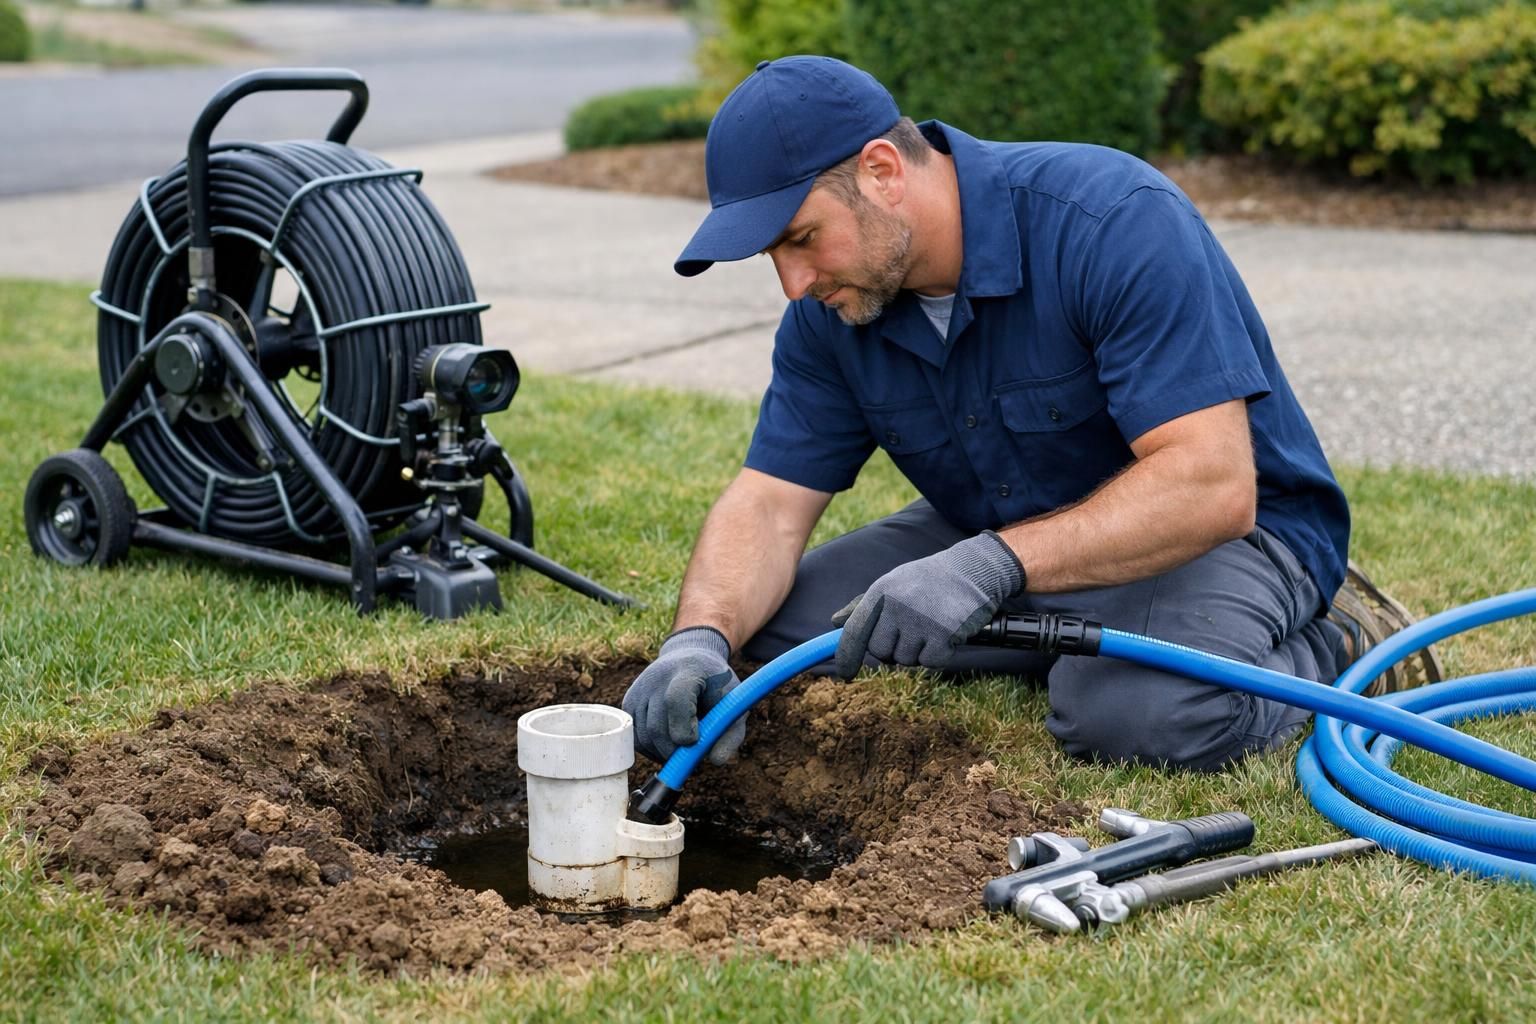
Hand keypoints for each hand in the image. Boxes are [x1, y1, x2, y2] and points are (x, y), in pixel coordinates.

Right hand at [622, 627, 744, 763]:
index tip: (695, 740)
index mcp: (688, 672)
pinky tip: (667, 745)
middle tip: (692, 757)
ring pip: (644, 737)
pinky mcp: (629, 701)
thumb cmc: (716, 686)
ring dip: (662, 754)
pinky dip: (650, 749)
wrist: (691, 659)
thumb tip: (715, 761)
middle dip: (675, 752)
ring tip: (682, 750)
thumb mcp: (733, 704)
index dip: (684, 727)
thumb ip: (731, 734)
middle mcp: (657, 678)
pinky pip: (635, 737)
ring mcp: (639, 689)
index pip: (675, 700)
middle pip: (657, 727)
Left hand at [832, 531, 1023, 677]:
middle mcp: (897, 605)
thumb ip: (864, 606)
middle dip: (894, 649)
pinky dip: (939, 655)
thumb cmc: (929, 580)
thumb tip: (835, 623)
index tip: (844, 673)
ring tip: (931, 626)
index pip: (855, 631)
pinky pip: (930, 662)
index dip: (847, 656)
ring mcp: (920, 620)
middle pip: (880, 652)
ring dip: (918, 651)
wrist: (973, 570)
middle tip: (912, 632)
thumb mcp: (893, 584)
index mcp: (881, 591)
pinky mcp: (943, 634)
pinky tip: (947, 635)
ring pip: (905, 660)